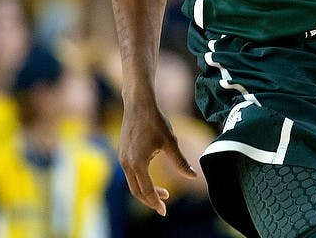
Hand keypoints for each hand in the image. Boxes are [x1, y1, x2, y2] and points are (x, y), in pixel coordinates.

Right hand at [119, 98, 196, 214]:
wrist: (138, 103)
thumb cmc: (155, 121)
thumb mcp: (170, 142)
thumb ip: (181, 162)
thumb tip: (193, 176)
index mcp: (138, 163)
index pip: (146, 191)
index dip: (156, 202)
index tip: (164, 211)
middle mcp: (126, 163)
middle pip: (136, 191)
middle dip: (150, 200)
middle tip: (164, 206)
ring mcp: (122, 158)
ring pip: (132, 183)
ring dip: (145, 190)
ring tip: (163, 192)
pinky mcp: (122, 153)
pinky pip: (130, 174)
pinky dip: (140, 181)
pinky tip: (152, 178)